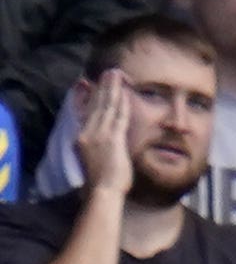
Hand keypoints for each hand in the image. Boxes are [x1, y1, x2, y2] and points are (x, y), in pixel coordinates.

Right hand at [72, 70, 132, 199]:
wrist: (102, 191)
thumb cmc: (100, 180)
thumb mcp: (92, 158)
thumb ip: (97, 144)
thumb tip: (103, 136)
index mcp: (81, 138)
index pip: (87, 112)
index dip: (92, 96)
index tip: (93, 83)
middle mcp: (88, 133)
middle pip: (96, 105)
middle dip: (103, 87)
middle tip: (108, 72)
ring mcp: (100, 135)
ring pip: (107, 107)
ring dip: (112, 89)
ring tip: (115, 75)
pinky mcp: (113, 139)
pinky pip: (119, 116)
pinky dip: (122, 103)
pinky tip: (125, 92)